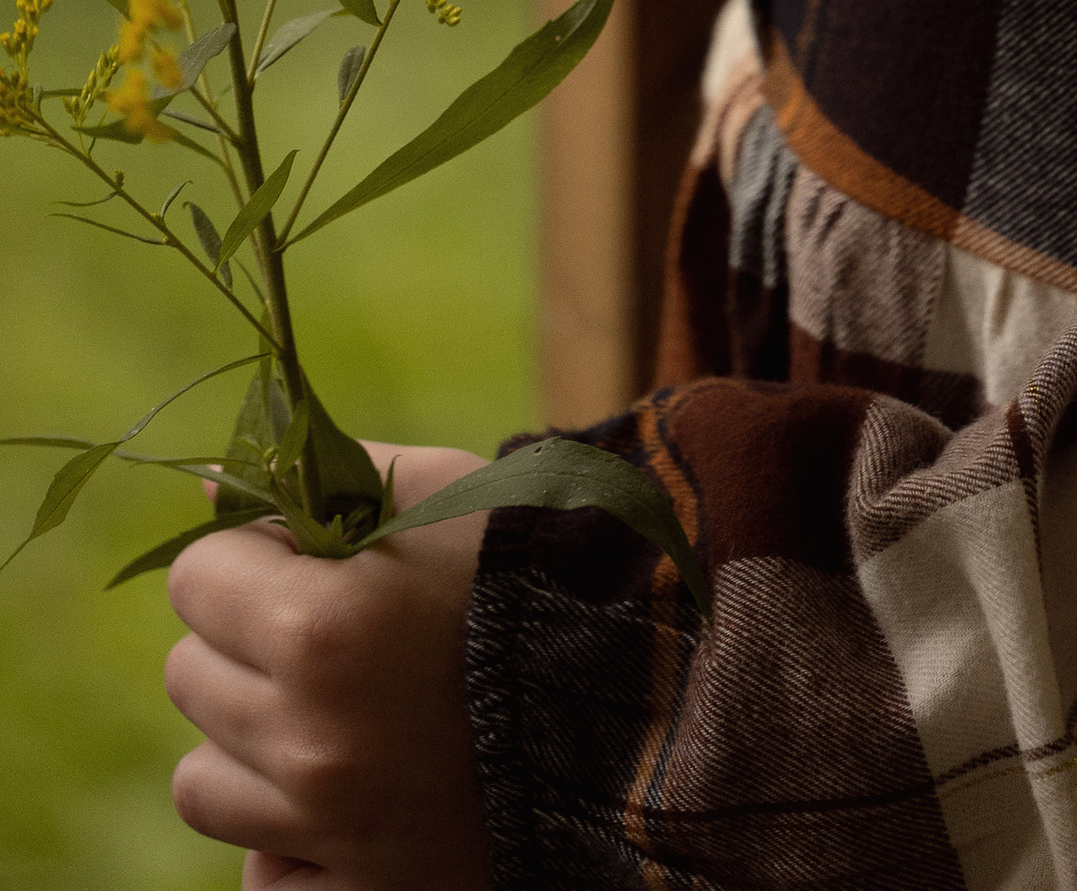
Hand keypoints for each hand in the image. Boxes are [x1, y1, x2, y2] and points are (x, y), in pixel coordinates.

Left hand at [164, 442, 495, 887]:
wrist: (632, 694)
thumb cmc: (531, 571)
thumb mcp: (438, 492)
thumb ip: (320, 480)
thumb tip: (209, 493)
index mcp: (321, 626)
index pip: (197, 576)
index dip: (251, 557)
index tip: (306, 561)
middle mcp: (306, 735)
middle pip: (191, 674)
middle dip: (248, 642)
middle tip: (334, 635)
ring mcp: (323, 827)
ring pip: (202, 775)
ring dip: (255, 739)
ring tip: (342, 712)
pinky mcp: (346, 889)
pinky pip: (254, 865)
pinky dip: (280, 830)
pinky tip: (346, 790)